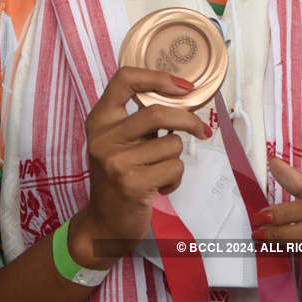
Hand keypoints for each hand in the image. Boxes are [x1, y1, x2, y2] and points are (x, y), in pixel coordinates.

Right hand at [76, 67, 211, 263]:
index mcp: (100, 120)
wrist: (104, 225)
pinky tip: (159, 186)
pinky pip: (173, 168)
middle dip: (188, 120)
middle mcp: (103, 137)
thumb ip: (139, 121)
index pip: (124, 79)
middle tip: (202, 130)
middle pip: (157, 113)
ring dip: (175, 158)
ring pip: (171, 144)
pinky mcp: (131, 183)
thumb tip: (183, 99)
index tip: (184, 86)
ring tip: (159, 171)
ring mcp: (116, 161)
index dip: (157, 76)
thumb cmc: (119, 177)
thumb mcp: (118, 142)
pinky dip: (174, 178)